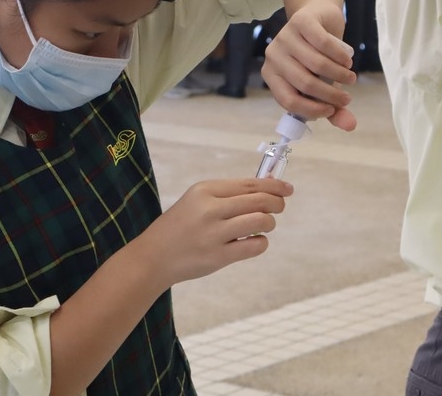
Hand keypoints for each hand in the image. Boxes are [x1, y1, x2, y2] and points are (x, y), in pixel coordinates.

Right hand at [135, 178, 290, 288]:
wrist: (154, 256)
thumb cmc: (180, 226)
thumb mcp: (197, 200)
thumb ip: (229, 194)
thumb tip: (268, 187)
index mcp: (205, 190)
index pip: (249, 184)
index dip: (274, 186)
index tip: (287, 189)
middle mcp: (210, 209)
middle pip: (260, 200)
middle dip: (277, 203)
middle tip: (279, 208)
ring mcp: (214, 234)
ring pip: (261, 221)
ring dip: (269, 223)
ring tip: (262, 227)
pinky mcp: (218, 257)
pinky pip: (255, 246)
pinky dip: (261, 243)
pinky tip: (253, 242)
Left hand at [262, 0, 356, 130]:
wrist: (318, 17)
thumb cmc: (317, 56)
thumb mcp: (323, 84)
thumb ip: (332, 107)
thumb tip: (350, 126)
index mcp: (271, 75)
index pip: (288, 100)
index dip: (312, 109)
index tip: (332, 109)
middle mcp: (273, 56)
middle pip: (305, 83)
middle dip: (331, 95)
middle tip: (347, 98)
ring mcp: (285, 37)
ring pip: (317, 64)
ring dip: (339, 75)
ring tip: (350, 78)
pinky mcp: (301, 21)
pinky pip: (324, 43)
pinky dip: (340, 55)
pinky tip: (348, 60)